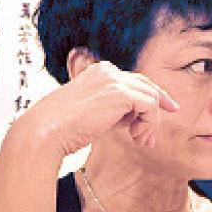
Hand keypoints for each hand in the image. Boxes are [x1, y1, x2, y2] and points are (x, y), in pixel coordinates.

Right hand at [18, 61, 178, 156]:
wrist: (45, 133)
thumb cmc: (63, 128)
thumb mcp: (93, 111)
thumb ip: (114, 108)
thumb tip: (137, 115)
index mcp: (98, 71)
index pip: (134, 80)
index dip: (151, 95)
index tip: (166, 107)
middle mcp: (108, 71)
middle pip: (146, 85)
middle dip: (159, 104)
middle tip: (165, 121)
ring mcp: (114, 80)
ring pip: (151, 97)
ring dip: (150, 122)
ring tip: (141, 141)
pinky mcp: (120, 93)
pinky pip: (149, 106)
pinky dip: (149, 123)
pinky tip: (138, 137)